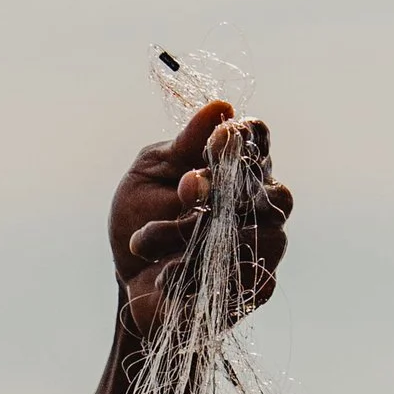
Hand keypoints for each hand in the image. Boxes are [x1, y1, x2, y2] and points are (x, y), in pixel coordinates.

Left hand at [111, 99, 291, 337]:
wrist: (127, 280)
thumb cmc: (139, 220)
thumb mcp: (150, 174)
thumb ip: (183, 144)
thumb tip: (220, 107)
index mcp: (235, 168)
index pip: (258, 143)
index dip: (246, 138)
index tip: (218, 137)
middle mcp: (260, 204)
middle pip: (266, 190)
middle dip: (222, 188)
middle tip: (185, 188)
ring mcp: (264, 246)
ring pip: (252, 234)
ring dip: (192, 234)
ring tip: (145, 241)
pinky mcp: (255, 286)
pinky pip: (241, 277)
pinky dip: (195, 273)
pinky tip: (164, 274)